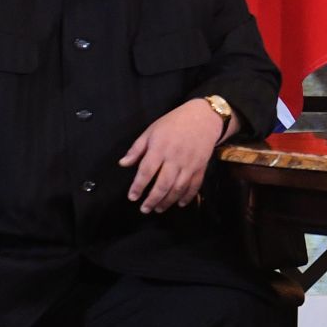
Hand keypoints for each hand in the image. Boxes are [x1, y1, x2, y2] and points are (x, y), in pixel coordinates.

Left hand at [120, 98, 225, 212]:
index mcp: (160, 148)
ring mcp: (189, 164)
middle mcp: (175, 158)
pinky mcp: (201, 167)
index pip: (146, 171)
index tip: (132, 197)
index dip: (138, 186)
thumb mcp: (151, 131)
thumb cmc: (174, 123)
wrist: (204, 117)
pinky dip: (188, 197)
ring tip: (158, 209)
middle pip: (163, 184)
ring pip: (178, 188)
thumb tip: (123, 164)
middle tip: (144, 209)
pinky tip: (180, 204)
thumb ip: (137, 149)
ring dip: (168, 201)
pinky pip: (194, 186)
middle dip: (152, 199)